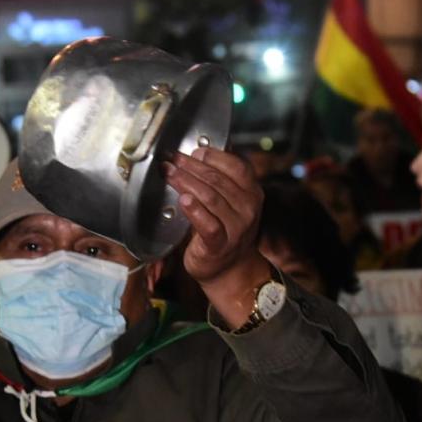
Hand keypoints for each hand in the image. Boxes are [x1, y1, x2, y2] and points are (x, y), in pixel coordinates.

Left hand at [163, 148, 270, 327]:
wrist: (230, 270)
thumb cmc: (225, 230)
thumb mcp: (230, 202)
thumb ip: (219, 180)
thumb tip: (196, 154)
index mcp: (252, 193)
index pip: (236, 166)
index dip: (212, 156)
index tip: (192, 151)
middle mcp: (248, 208)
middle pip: (218, 179)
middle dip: (191, 167)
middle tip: (172, 160)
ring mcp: (236, 227)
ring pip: (210, 197)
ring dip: (186, 182)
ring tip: (169, 174)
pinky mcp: (220, 244)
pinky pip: (207, 223)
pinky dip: (194, 210)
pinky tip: (183, 200)